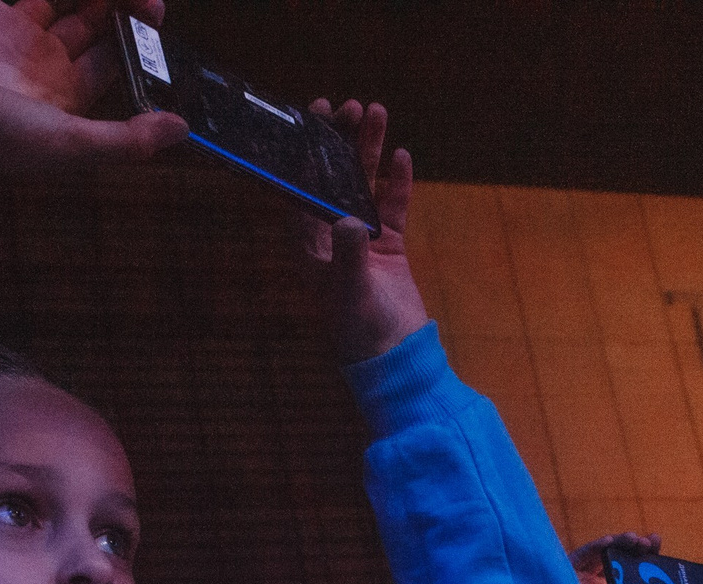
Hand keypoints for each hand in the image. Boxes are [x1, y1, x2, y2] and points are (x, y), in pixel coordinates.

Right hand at [0, 0, 186, 177]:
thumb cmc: (1, 140)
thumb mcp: (76, 145)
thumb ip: (131, 138)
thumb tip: (182, 129)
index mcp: (66, 97)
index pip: (113, 62)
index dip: (137, 42)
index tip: (156, 18)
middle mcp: (42, 64)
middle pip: (92, 25)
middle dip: (119, 7)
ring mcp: (12, 34)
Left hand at [297, 99, 425, 362]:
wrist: (397, 358)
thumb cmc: (362, 331)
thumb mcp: (350, 291)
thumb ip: (349, 254)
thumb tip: (350, 220)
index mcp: (308, 244)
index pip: (300, 188)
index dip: (305, 152)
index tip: (313, 118)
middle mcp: (330, 235)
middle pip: (332, 177)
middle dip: (340, 141)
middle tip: (349, 106)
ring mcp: (362, 238)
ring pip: (364, 184)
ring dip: (369, 150)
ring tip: (377, 112)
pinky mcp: (389, 246)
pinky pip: (393, 205)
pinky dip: (397, 182)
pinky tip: (402, 155)